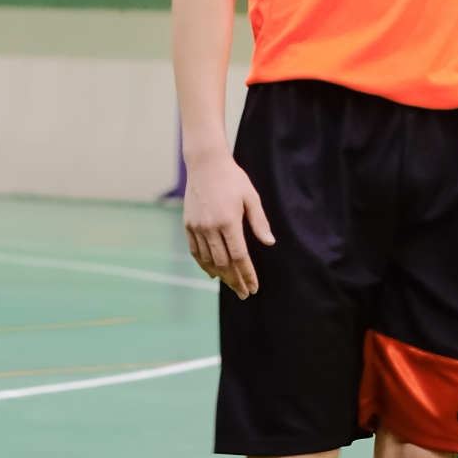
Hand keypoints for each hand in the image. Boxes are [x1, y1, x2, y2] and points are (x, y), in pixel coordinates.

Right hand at [183, 150, 274, 298]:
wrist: (206, 164)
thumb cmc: (233, 179)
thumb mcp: (251, 197)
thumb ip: (259, 222)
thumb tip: (269, 243)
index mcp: (229, 221)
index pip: (239, 257)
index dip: (247, 274)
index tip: (254, 287)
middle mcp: (211, 227)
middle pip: (224, 263)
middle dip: (235, 280)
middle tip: (244, 293)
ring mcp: (197, 227)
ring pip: (208, 260)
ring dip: (220, 276)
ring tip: (231, 285)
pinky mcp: (188, 224)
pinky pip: (195, 251)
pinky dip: (203, 265)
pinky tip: (212, 273)